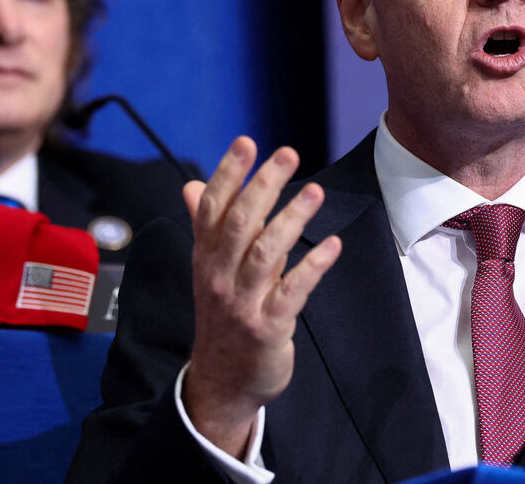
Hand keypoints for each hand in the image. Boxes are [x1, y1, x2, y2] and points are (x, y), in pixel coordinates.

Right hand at [180, 137, 341, 457]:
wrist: (222, 382)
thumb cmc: (223, 317)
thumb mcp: (208, 270)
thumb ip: (206, 226)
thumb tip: (191, 184)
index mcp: (206, 258)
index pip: (211, 209)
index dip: (228, 174)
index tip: (246, 142)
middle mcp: (219, 277)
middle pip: (239, 224)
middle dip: (263, 186)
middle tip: (287, 153)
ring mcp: (242, 303)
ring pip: (265, 254)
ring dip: (291, 220)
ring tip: (315, 191)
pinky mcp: (267, 328)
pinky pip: (291, 293)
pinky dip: (313, 268)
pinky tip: (334, 246)